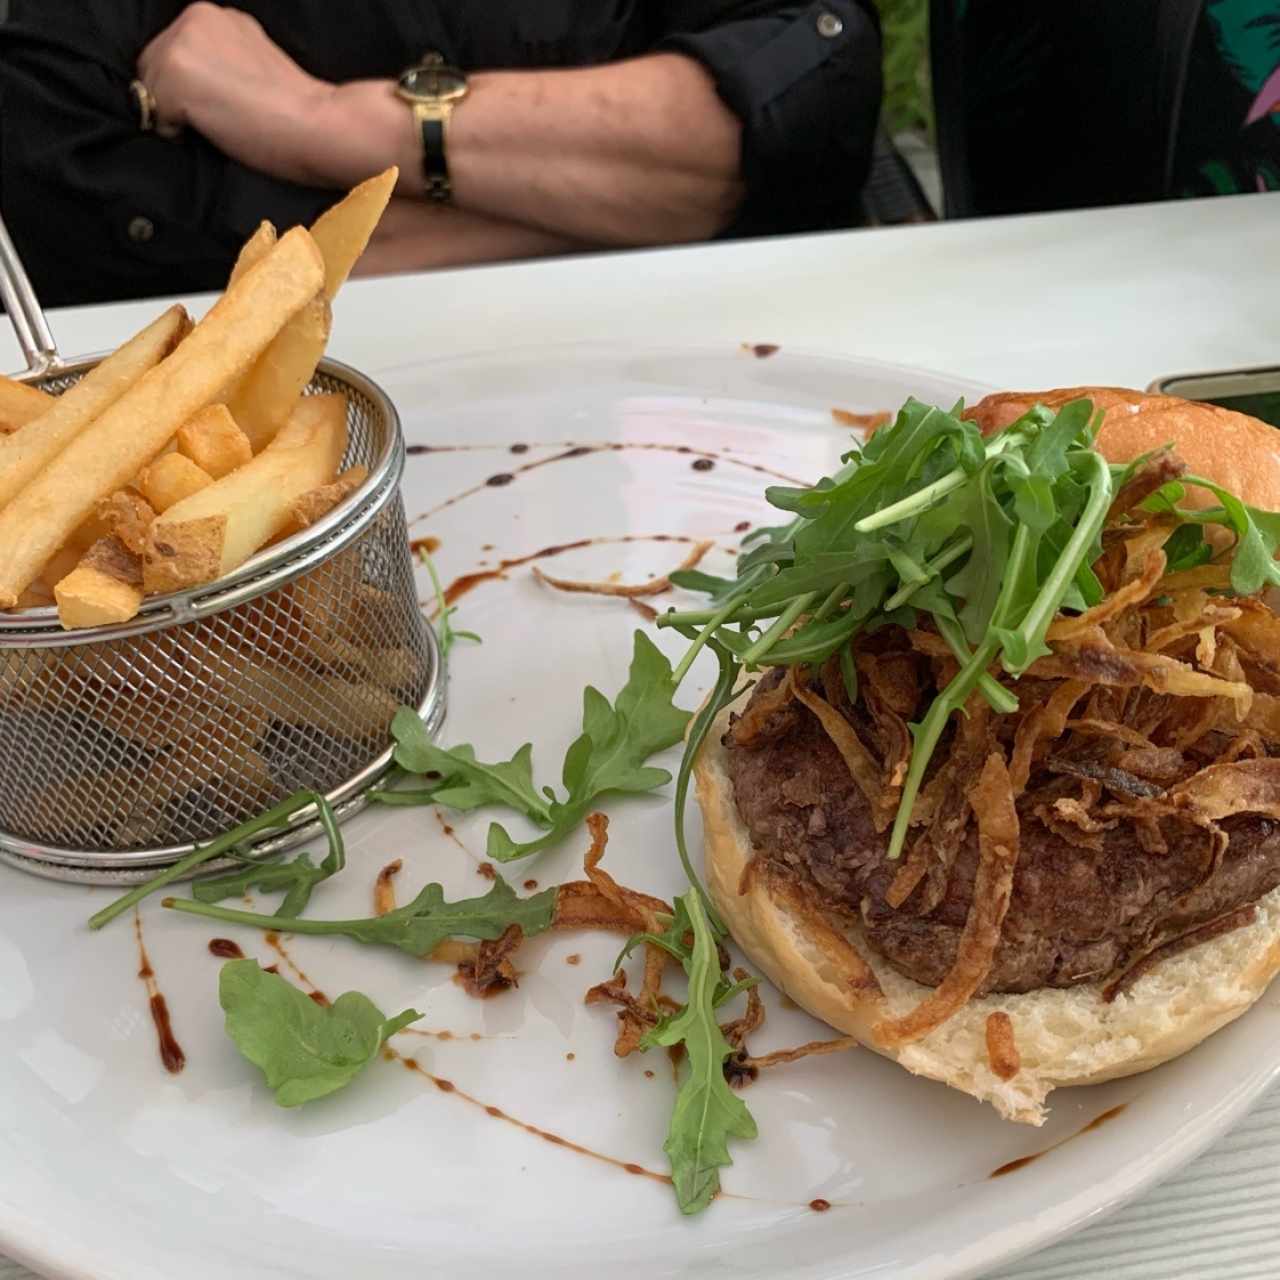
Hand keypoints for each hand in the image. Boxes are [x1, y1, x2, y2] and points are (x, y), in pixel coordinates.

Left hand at [137, 3, 332, 184]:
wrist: (315, 125)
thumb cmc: (297, 112)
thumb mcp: (256, 64)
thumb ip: (223, 60)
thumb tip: (197, 83)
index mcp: (217, 15)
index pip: (176, 52)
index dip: (192, 87)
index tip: (226, 104)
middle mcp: (195, 17)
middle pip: (154, 66)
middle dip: (177, 97)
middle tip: (225, 117)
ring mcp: (182, 42)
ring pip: (150, 89)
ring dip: (176, 114)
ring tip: (223, 122)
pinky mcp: (176, 72)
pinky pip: (152, 114)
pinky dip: (176, 130)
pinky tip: (216, 127)